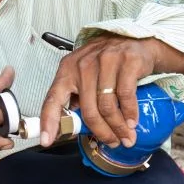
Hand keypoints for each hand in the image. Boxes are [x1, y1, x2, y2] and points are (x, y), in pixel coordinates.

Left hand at [38, 35, 178, 148]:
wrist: (136, 41)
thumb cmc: (108, 62)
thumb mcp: (85, 74)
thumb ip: (77, 95)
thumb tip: (72, 126)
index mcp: (67, 70)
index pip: (52, 99)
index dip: (48, 122)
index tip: (48, 141)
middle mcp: (83, 65)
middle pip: (88, 110)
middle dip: (101, 132)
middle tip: (111, 142)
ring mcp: (105, 61)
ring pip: (107, 106)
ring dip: (118, 127)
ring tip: (125, 137)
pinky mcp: (126, 62)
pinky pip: (125, 96)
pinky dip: (129, 114)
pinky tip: (132, 123)